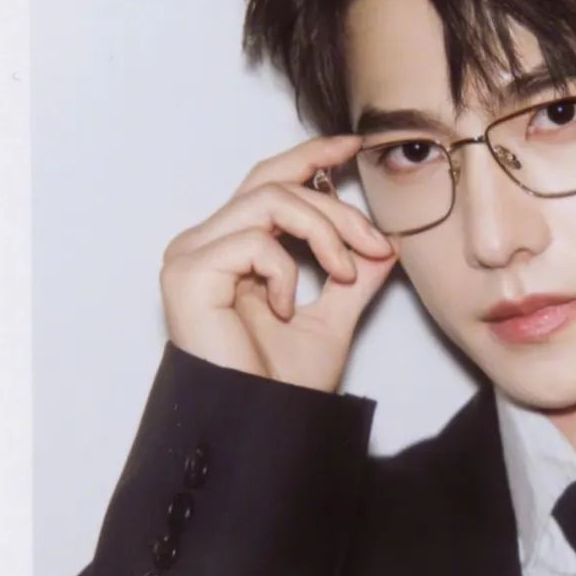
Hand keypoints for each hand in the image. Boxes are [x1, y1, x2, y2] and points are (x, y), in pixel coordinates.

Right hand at [159, 134, 397, 391]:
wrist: (259, 427)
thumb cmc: (280, 386)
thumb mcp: (333, 320)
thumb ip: (354, 279)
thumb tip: (386, 242)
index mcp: (231, 248)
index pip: (269, 182)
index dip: (310, 156)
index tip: (353, 148)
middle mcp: (204, 243)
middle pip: (276, 185)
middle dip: (337, 208)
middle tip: (377, 245)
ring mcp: (191, 256)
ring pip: (270, 201)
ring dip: (324, 232)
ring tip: (344, 273)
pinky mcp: (188, 274)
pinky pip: (254, 241)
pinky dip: (286, 271)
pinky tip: (286, 308)